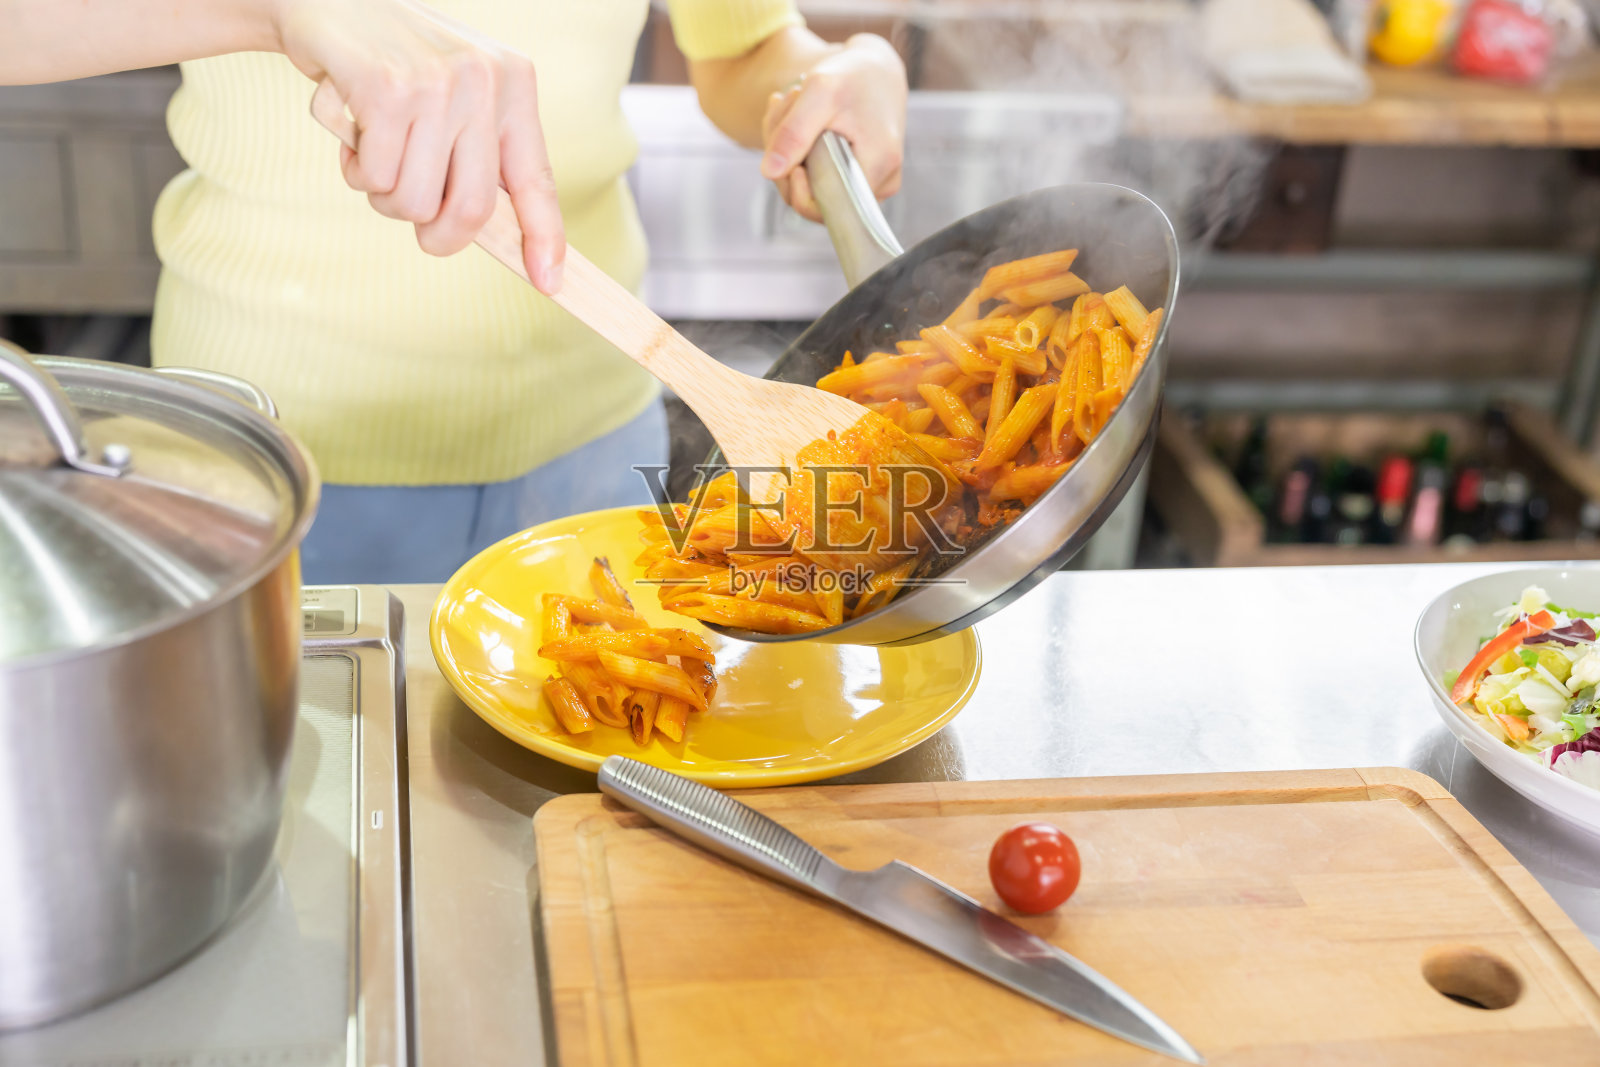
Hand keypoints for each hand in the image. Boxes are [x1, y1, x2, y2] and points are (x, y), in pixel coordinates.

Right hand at [274, 0, 564, 291]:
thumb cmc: (395, 64)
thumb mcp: (456, 96)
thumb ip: (479, 155)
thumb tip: (500, 237)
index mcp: (513, 84)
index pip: (537, 178)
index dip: (544, 236)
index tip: (550, 282)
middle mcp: (484, 80)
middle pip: (470, 209)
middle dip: (437, 235)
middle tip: (414, 219)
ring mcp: (436, 83)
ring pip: (414, 201)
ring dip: (383, 195)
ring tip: (376, 151)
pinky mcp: (386, 88)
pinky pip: (374, 177)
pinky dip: (355, 169)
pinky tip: (353, 130)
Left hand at [759, 35, 906, 222]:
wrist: (875, 70)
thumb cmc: (853, 75)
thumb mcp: (820, 91)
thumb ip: (794, 132)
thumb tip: (770, 173)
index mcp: (879, 167)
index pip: (825, 207)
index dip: (795, 185)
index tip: (786, 146)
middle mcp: (880, 186)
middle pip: (813, 199)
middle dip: (787, 159)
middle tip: (782, 107)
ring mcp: (869, 187)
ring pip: (811, 189)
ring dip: (789, 152)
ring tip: (789, 105)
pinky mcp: (856, 180)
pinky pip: (818, 180)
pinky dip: (798, 153)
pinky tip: (796, 119)